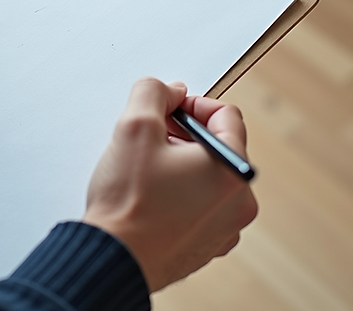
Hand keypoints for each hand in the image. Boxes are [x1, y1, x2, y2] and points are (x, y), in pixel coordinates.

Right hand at [82, 78, 257, 291]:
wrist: (113, 260)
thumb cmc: (127, 203)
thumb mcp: (134, 127)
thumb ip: (154, 93)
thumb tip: (170, 91)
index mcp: (233, 171)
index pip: (225, 115)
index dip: (191, 104)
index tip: (165, 110)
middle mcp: (239, 203)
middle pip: (217, 147)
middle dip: (183, 135)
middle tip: (150, 137)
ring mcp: (225, 229)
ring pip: (208, 178)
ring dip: (180, 165)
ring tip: (145, 170)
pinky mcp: (206, 246)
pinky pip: (199, 207)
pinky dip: (180, 195)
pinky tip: (150, 198)